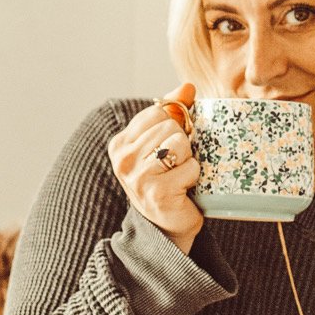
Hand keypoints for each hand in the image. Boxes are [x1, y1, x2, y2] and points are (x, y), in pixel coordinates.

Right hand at [108, 85, 201, 250]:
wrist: (168, 227)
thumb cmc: (168, 181)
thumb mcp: (164, 143)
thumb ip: (172, 112)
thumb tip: (188, 86)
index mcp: (120, 144)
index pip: (157, 111)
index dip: (174, 125)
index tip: (169, 146)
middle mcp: (123, 160)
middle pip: (170, 126)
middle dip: (182, 144)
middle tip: (175, 166)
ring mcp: (138, 177)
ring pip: (180, 144)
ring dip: (188, 160)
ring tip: (179, 176)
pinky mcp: (158, 193)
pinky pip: (190, 167)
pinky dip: (194, 177)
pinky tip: (183, 190)